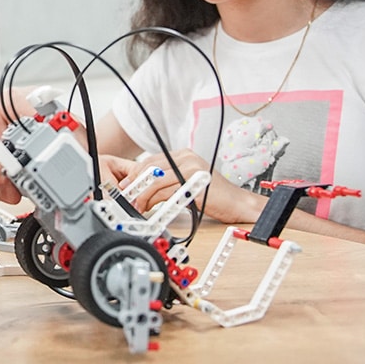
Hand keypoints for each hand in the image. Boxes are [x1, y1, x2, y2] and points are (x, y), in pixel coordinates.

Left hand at [121, 148, 263, 223]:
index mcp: (184, 155)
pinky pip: (165, 191)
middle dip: (135, 183)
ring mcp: (189, 168)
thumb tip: (145, 187)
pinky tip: (151, 208)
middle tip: (128, 196)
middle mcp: (186, 158)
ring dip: (143, 195)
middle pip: (150, 167)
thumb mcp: (187, 183)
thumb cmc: (214, 196)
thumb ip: (169, 180)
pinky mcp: (192, 182)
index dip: (136, 173)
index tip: (127, 185)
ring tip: (139, 206)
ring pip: (155, 180)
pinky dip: (154, 201)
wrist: (237, 204)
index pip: (152, 160)